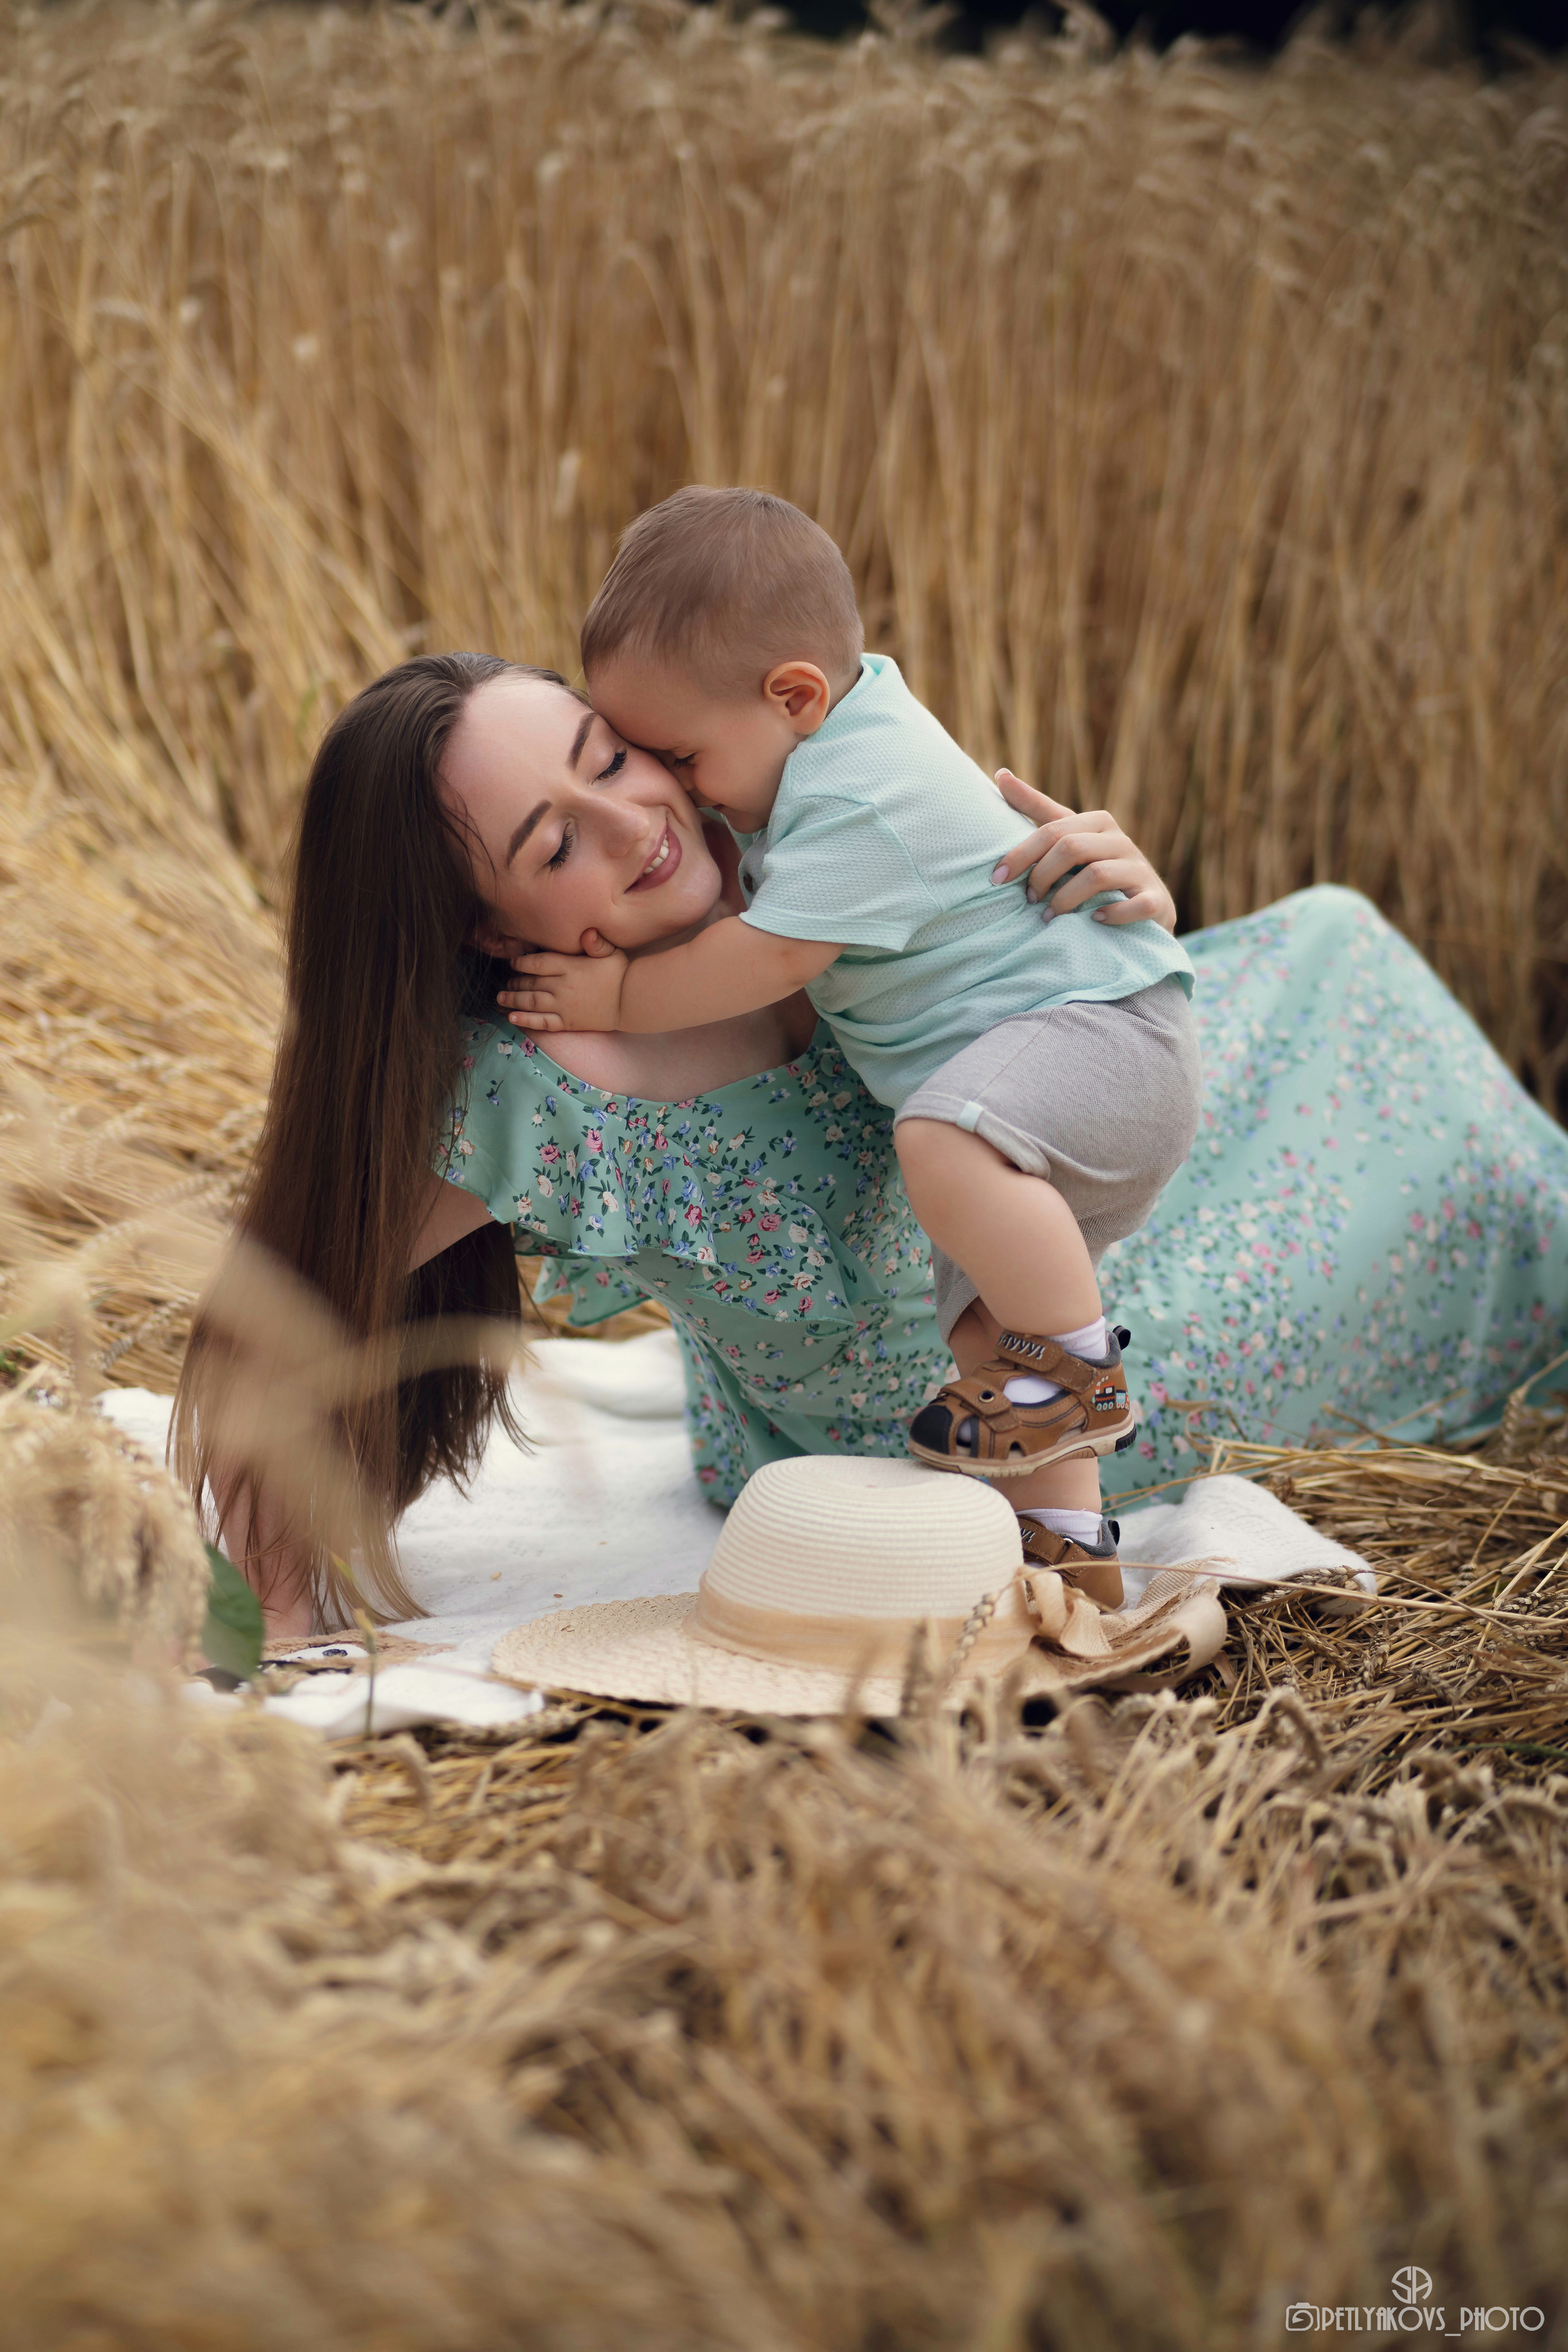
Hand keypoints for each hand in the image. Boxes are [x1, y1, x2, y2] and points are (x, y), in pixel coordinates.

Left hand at [498, 930, 628, 1032]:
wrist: (631, 1001)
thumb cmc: (621, 973)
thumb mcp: (610, 951)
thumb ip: (595, 942)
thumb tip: (586, 931)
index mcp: (570, 966)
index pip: (538, 963)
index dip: (522, 962)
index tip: (513, 962)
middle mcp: (563, 986)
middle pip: (531, 982)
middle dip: (516, 981)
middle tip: (507, 980)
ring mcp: (564, 1006)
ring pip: (532, 1001)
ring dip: (513, 998)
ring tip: (501, 996)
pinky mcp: (568, 1022)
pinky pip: (542, 1022)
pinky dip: (525, 1020)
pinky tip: (512, 1017)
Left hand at [989, 769, 1177, 932]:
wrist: (1147, 906)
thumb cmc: (1097, 867)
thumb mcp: (1069, 836)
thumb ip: (1037, 809)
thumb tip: (1000, 774)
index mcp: (1097, 822)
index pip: (1052, 829)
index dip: (1020, 853)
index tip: (997, 877)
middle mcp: (1120, 840)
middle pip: (1071, 847)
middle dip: (1042, 875)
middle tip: (1028, 899)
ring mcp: (1139, 870)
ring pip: (1097, 875)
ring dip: (1065, 900)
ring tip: (1048, 916)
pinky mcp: (1155, 900)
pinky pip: (1135, 905)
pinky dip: (1111, 915)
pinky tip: (1092, 921)